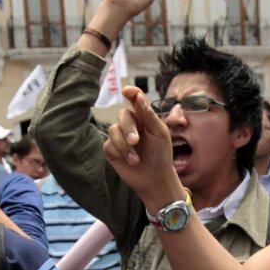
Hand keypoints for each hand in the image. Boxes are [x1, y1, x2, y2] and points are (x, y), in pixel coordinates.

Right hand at [103, 86, 182, 205]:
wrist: (155, 178)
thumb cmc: (161, 155)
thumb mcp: (159, 133)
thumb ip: (148, 114)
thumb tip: (138, 95)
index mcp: (144, 117)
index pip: (135, 100)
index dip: (131, 93)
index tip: (127, 91)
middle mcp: (130, 124)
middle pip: (122, 115)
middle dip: (128, 128)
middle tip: (136, 141)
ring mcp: (119, 137)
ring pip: (113, 130)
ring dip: (124, 146)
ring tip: (136, 159)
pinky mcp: (111, 150)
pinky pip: (108, 144)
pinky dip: (119, 153)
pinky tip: (129, 162)